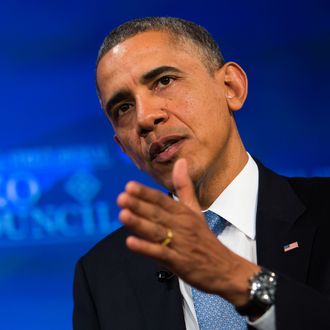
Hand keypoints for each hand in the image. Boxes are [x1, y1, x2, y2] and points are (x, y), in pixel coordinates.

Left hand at [117, 158, 258, 305]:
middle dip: (139, 205)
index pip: (163, 200)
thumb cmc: (204, 237)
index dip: (146, 193)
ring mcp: (180, 244)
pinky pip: (161, 254)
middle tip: (121, 197)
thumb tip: (181, 161)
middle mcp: (181, 226)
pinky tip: (131, 242)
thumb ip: (184, 187)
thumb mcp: (195, 210)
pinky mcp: (179, 263)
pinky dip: (146, 248)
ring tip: (122, 215)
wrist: (224, 268)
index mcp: (184, 213)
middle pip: (158, 214)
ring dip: (139, 224)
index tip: (129, 186)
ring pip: (157, 232)